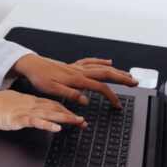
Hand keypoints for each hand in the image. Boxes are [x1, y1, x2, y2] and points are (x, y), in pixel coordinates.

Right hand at [0, 89, 85, 131]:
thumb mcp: (13, 102)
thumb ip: (24, 106)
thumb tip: (30, 111)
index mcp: (29, 100)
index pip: (52, 104)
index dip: (65, 109)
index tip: (75, 115)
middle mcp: (31, 104)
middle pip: (55, 108)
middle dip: (70, 115)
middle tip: (83, 121)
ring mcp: (26, 110)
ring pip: (51, 113)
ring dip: (66, 118)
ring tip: (78, 122)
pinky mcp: (20, 118)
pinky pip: (37, 121)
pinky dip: (48, 125)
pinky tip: (57, 128)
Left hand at [11, 54, 136, 108]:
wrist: (31, 65)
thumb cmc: (39, 77)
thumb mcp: (52, 90)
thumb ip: (70, 94)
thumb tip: (86, 100)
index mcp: (77, 79)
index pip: (100, 88)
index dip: (112, 97)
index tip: (118, 105)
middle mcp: (79, 71)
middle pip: (106, 74)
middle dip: (122, 78)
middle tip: (135, 82)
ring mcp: (77, 67)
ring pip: (101, 67)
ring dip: (116, 70)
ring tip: (128, 74)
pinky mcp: (72, 65)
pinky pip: (90, 62)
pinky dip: (101, 61)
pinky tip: (108, 61)